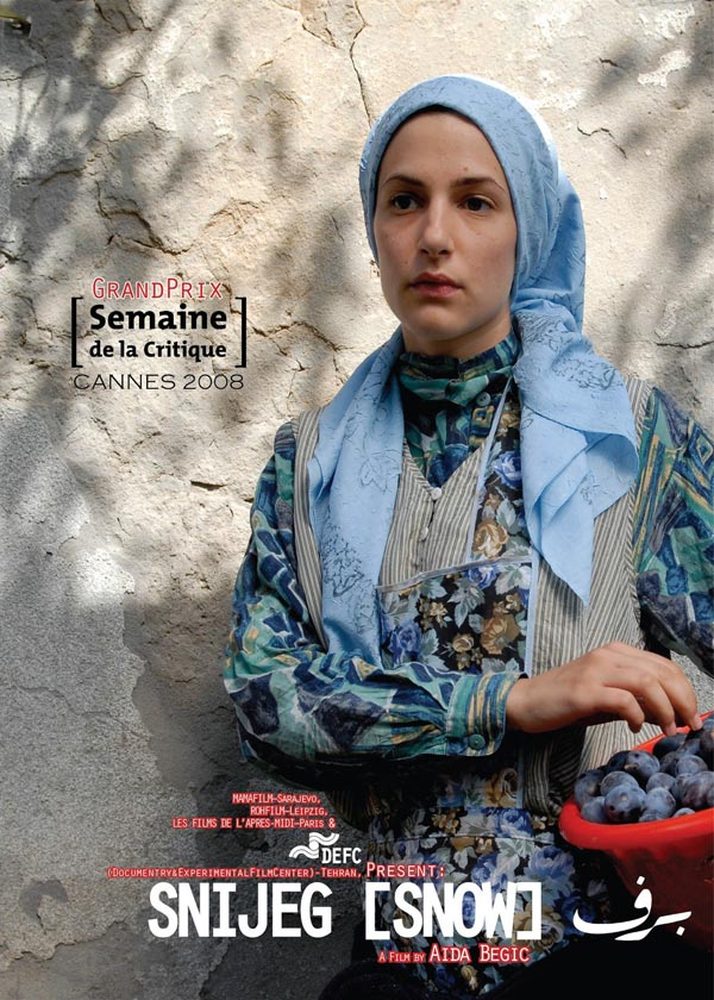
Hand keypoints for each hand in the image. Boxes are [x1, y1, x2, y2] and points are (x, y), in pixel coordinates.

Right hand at [505, 642, 701, 735]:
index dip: (685, 691)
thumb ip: (636, 699)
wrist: (525, 702)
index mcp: (616, 652)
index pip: (664, 665)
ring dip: (666, 710)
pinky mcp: (584, 691)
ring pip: (648, 683)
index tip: (692, 716)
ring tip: (668, 730)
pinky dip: (638, 716)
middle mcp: (608, 655)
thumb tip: (669, 713)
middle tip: (689, 725)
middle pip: (662, 672)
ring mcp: (595, 671)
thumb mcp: (607, 697)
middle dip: (683, 701)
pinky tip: (634, 728)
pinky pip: (624, 700)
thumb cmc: (566, 702)